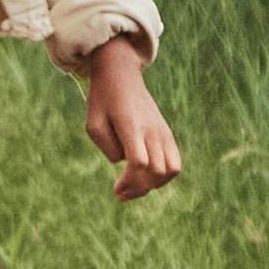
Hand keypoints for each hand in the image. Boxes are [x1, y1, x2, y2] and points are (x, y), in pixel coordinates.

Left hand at [84, 38, 181, 201]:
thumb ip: (107, 147)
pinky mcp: (167, 132)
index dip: (129, 181)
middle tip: (120, 193)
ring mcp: (162, 131)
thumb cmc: (102, 100)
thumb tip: (124, 162)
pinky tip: (147, 178)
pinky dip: (164, 176)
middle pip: (156, 171)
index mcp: (131, 125)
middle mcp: (151, 129)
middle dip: (139, 189)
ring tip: (135, 188)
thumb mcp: (93, 123)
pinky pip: (175, 162)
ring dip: (154, 185)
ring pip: (172, 169)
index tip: (115, 189)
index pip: (139, 162)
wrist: (121, 75)